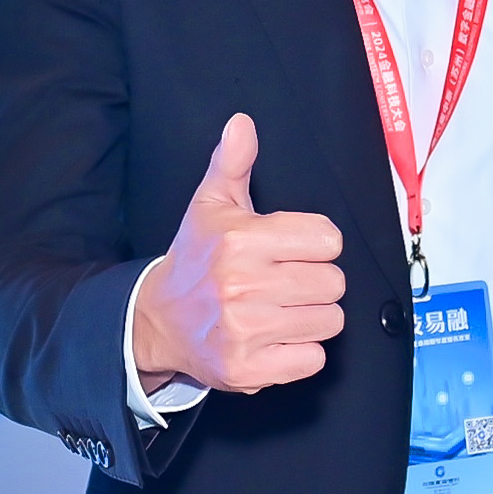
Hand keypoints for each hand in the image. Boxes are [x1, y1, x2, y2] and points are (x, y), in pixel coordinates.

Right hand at [128, 114, 345, 393]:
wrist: (158, 321)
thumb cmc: (195, 260)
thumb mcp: (211, 205)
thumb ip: (233, 162)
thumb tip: (242, 123)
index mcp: (240, 239)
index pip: (329, 239)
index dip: (316, 244)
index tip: (293, 250)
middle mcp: (241, 285)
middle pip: (334, 282)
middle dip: (316, 282)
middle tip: (286, 283)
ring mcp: (244, 331)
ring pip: (329, 321)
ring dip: (312, 317)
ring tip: (281, 310)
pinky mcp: (248, 370)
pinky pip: (313, 359)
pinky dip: (301, 353)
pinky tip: (276, 338)